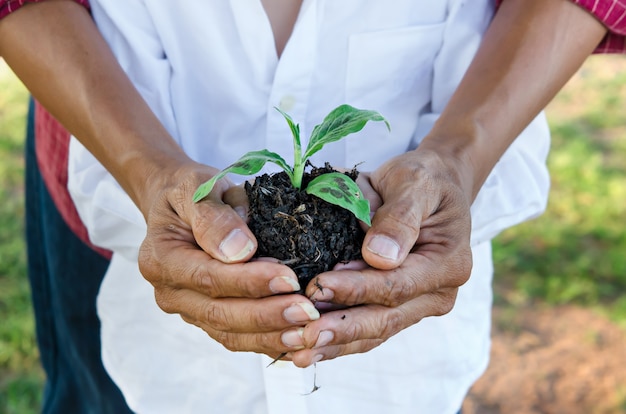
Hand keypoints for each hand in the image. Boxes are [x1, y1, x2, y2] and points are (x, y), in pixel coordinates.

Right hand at [137, 162, 319, 357]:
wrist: (179, 204)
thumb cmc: (190, 191)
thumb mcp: (197, 186)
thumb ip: (213, 215)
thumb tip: (240, 250)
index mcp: (161, 259)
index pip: (208, 278)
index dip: (249, 282)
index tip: (288, 278)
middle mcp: (170, 293)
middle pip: (220, 314)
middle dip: (267, 315)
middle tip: (307, 312)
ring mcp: (188, 310)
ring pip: (230, 333)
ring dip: (271, 336)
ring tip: (308, 333)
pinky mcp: (208, 318)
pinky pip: (237, 337)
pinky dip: (267, 342)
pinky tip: (297, 342)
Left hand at [279, 149, 473, 366]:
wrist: (434, 187)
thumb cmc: (423, 179)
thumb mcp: (415, 183)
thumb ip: (399, 217)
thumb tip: (378, 257)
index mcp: (448, 263)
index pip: (397, 284)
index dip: (356, 289)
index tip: (318, 287)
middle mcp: (438, 292)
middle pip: (386, 318)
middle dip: (342, 328)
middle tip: (303, 336)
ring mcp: (419, 305)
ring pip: (376, 332)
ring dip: (337, 344)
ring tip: (299, 353)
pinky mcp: (400, 308)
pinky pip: (370, 329)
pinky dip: (341, 340)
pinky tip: (310, 349)